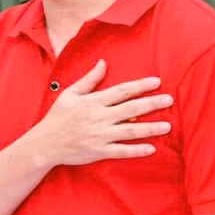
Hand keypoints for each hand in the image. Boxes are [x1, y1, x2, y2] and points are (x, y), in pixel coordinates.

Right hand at [33, 59, 174, 166]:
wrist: (44, 143)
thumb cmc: (57, 117)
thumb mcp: (70, 94)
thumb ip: (89, 79)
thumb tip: (103, 63)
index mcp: (93, 101)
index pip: (122, 91)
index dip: (141, 85)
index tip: (157, 81)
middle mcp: (99, 117)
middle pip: (131, 108)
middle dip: (152, 103)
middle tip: (169, 100)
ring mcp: (99, 135)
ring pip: (130, 131)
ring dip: (150, 128)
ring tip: (167, 126)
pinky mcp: (98, 151)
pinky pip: (121, 151)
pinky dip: (136, 150)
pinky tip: (152, 148)